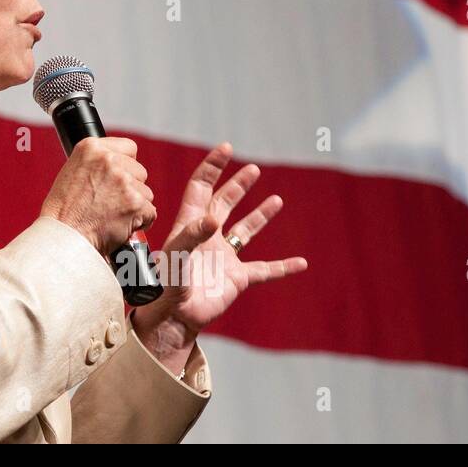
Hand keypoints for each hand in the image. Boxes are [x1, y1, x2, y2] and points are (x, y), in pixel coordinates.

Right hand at [40, 137, 156, 258]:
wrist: (64, 238)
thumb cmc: (63, 212)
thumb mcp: (72, 172)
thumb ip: (96, 163)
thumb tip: (118, 164)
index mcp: (91, 148)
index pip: (129, 148)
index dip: (126, 165)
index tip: (117, 178)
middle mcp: (108, 160)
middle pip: (140, 171)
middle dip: (131, 188)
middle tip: (111, 203)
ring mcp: (123, 181)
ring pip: (146, 193)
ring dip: (135, 206)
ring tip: (112, 216)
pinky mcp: (135, 202)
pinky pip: (150, 212)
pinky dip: (140, 223)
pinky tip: (120, 226)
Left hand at [133, 142, 307, 343]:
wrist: (173, 317)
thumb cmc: (166, 285)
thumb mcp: (175, 256)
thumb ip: (191, 236)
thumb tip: (213, 220)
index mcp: (190, 224)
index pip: (201, 188)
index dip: (212, 167)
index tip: (226, 148)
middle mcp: (208, 236)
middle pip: (224, 203)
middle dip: (238, 185)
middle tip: (252, 168)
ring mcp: (224, 257)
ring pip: (246, 231)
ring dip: (260, 215)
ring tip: (277, 200)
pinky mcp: (237, 278)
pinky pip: (266, 270)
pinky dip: (284, 267)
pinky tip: (301, 263)